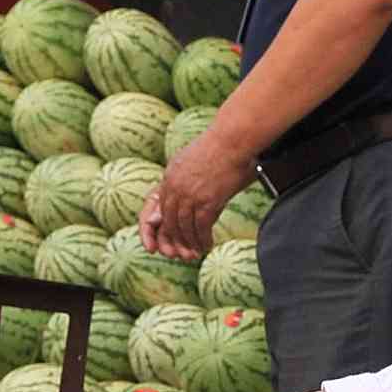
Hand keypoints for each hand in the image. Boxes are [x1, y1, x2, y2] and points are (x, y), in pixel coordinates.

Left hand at [140, 131, 254, 262]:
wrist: (233, 139)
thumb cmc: (221, 147)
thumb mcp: (192, 160)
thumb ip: (185, 177)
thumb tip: (185, 194)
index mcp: (169, 175)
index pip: (158, 208)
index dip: (159, 227)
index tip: (162, 240)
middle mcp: (175, 186)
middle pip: (169, 221)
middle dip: (175, 239)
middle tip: (181, 252)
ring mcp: (190, 194)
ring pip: (184, 227)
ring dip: (190, 243)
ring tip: (196, 252)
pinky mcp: (206, 201)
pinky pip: (201, 228)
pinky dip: (203, 240)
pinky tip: (207, 246)